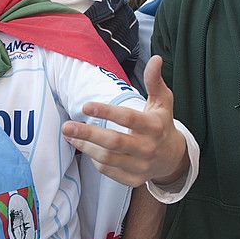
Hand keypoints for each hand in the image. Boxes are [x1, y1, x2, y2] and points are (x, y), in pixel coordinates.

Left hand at [61, 56, 186, 186]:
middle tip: (66, 126)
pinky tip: (87, 149)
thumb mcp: (163, 101)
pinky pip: (108, 171)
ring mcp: (141, 166)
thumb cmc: (162, 124)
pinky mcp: (134, 180)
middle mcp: (148, 148)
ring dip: (86, 147)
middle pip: (114, 142)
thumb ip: (155, 81)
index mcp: (154, 126)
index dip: (107, 112)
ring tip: (71, 136)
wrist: (172, 158)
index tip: (86, 106)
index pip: (128, 119)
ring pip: (107, 158)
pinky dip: (95, 160)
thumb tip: (155, 59)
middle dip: (87, 134)